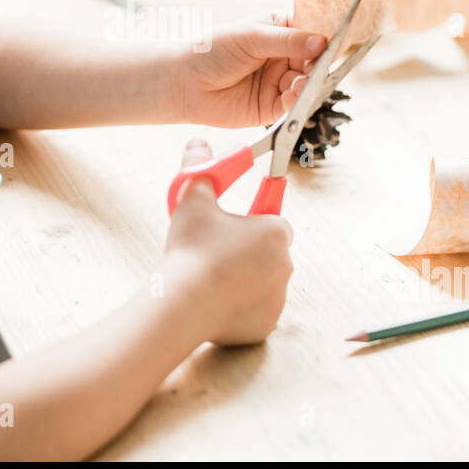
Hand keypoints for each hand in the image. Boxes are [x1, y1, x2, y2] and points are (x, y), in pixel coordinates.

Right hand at [163, 137, 293, 345]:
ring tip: (213, 276)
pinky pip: (256, 309)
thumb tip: (198, 143)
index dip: (254, 218)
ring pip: (263, 280)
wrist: (182, 305)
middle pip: (269, 251)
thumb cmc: (191, 251)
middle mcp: (285, 264)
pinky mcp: (265, 324)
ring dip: (245, 277)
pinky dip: (240, 306)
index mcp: (275, 231)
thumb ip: (199, 168)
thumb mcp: (192, 200)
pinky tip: (216, 301)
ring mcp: (277, 298)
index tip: (239, 222)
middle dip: (248, 249)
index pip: (274, 218)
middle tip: (217, 249)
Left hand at [174, 14, 326, 127]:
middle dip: (318, 65)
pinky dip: (297, 100)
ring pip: (307, 83)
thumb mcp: (250, 37)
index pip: (310, 32)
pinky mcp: (271, 106)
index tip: (332, 43)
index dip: (322, 38)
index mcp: (279, 30)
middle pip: (313, 61)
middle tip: (318, 66)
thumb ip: (287, 40)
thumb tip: (321, 42)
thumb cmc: (211, 51)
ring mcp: (278, 81)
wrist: (184, 82)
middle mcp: (282, 55)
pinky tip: (293, 94)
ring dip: (309, 84)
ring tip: (301, 82)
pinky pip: (293, 103)